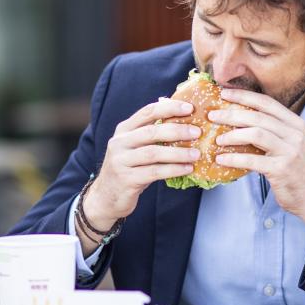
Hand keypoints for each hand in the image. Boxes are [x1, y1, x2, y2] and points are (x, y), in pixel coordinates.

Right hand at [84, 99, 199, 230]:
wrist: (107, 197)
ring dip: (178, 153)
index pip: (147, 112)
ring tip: (196, 154)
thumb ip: (153, 134)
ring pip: (153, 153)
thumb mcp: (136, 147)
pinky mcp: (126, 179)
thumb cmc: (130, 168)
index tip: (189, 107)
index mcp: (124, 129)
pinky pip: (154, 172)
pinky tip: (187, 169)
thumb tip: (185, 120)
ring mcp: (121, 161)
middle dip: (177, 130)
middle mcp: (120, 142)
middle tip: (197, 132)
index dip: (169, 108)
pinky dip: (173, 169)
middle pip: (151, 132)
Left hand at [210, 89, 304, 245]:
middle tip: (213, 116)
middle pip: (258, 116)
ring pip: (256, 134)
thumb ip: (273, 132)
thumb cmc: (298, 171)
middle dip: (231, 114)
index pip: (266, 102)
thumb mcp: (290, 145)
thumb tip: (240, 122)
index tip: (224, 93)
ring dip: (232, 135)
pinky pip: (252, 160)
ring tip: (217, 139)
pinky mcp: (282, 169)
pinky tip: (221, 159)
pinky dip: (234, 159)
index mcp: (295, 124)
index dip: (244, 95)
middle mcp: (294, 134)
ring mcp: (290, 151)